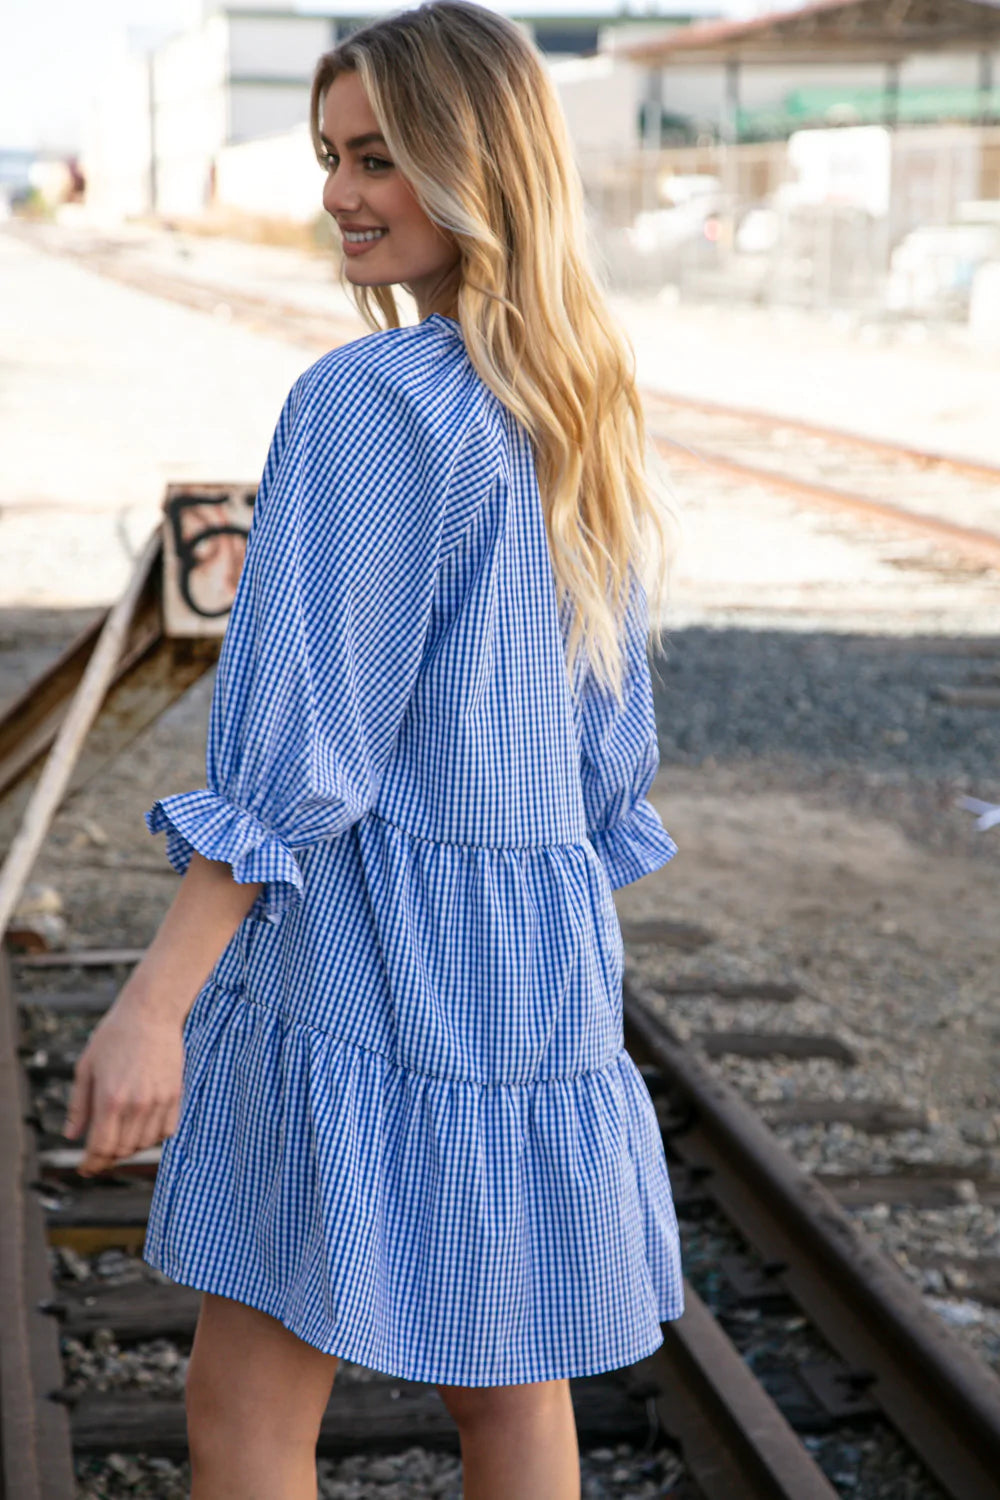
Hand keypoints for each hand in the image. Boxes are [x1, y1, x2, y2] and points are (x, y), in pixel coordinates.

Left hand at [63, 988, 184, 1176]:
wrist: (152, 1012)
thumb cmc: (115, 1036)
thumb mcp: (86, 1068)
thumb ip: (78, 1106)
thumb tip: (71, 1136)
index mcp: (110, 1099)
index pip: (101, 1148)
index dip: (91, 1163)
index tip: (85, 1168)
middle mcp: (136, 1104)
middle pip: (122, 1150)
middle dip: (108, 1157)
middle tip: (99, 1154)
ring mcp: (159, 1100)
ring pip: (145, 1143)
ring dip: (130, 1148)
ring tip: (120, 1138)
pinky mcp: (176, 1094)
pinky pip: (167, 1131)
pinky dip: (153, 1137)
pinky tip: (142, 1128)